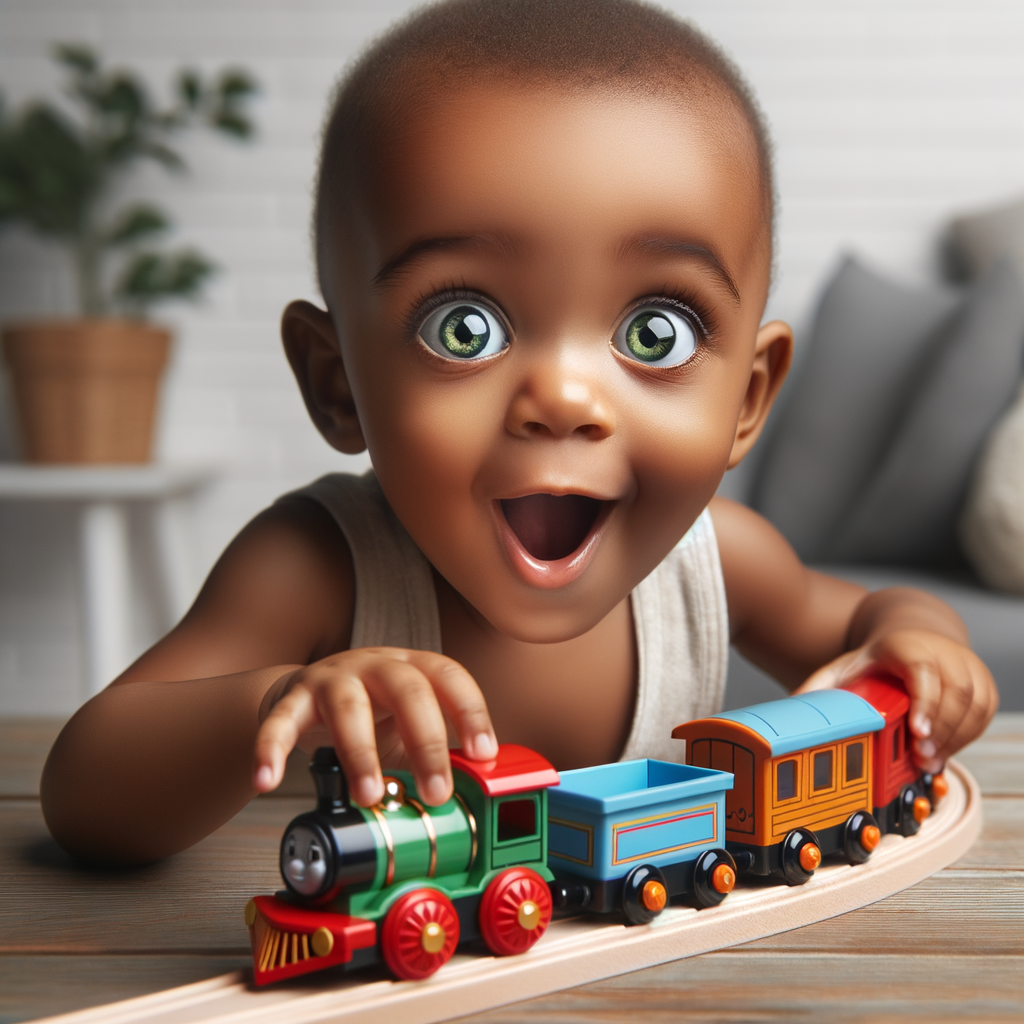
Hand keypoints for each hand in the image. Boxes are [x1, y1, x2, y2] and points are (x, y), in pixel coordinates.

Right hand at [252, 647, 497, 805]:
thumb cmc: (367, 714)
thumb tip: (470, 796)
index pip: (449, 677)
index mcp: (412, 667)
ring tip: (369, 795)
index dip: (470, 711)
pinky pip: (280, 722)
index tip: (483, 752)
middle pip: (407, 689)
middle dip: (426, 742)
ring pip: (349, 706)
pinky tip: (268, 780)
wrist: (301, 694)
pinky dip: (272, 749)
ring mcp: (332, 678)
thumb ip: (431, 755)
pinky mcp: (292, 697)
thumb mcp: (405, 727)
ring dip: (360, 753)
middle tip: (436, 793)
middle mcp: (375, 664)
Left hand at [796, 629, 997, 771]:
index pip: (922, 670)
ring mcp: (966, 664)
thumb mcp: (845, 667)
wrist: (912, 639)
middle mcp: (941, 650)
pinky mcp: (983, 680)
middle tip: (921, 758)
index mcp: (905, 645)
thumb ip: (821, 688)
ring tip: (929, 762)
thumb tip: (790, 710)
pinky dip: (968, 734)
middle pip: (954, 691)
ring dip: (955, 737)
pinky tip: (944, 750)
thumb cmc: (877, 661)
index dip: (924, 701)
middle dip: (940, 730)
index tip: (918, 731)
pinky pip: (985, 710)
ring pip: (974, 703)